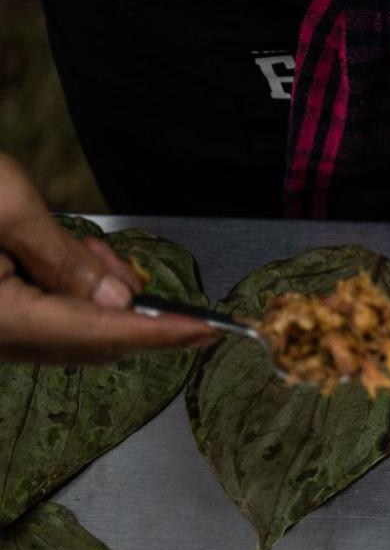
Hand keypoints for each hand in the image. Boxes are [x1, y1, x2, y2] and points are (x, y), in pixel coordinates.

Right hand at [0, 156, 214, 362]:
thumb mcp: (5, 206)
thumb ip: (64, 259)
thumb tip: (121, 301)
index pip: (95, 335)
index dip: (158, 334)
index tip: (208, 330)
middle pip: (83, 343)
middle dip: (127, 312)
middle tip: (129, 266)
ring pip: (64, 332)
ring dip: (96, 298)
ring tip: (88, 246)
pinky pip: (41, 318)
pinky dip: (68, 293)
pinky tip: (68, 255)